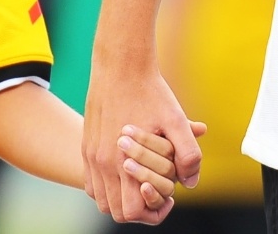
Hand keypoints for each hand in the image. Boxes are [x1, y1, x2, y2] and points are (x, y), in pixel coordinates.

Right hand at [83, 59, 201, 222]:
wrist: (120, 65)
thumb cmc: (151, 92)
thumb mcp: (176, 120)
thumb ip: (187, 153)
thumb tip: (190, 182)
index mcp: (123, 161)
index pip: (131, 211)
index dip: (152, 210)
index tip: (168, 197)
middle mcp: (102, 163)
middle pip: (114, 210)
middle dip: (137, 208)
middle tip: (156, 190)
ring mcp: (91, 156)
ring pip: (101, 199)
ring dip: (120, 197)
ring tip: (142, 181)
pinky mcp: (86, 146)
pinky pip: (91, 182)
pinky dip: (106, 186)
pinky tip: (126, 171)